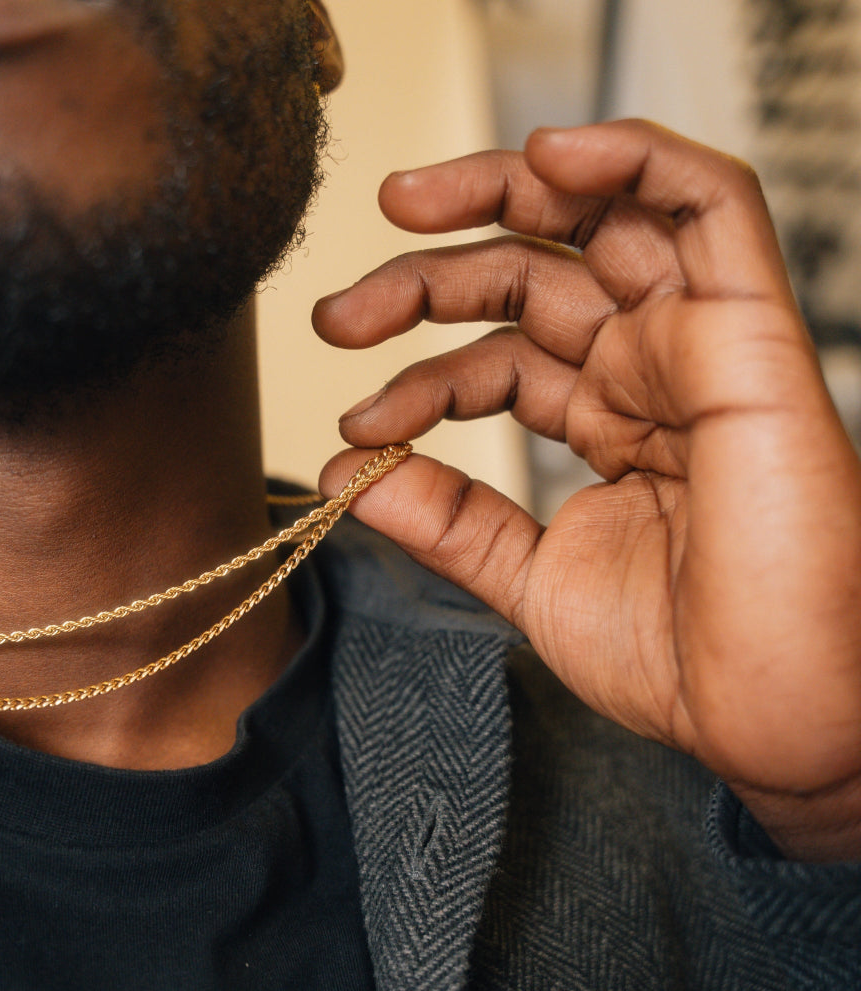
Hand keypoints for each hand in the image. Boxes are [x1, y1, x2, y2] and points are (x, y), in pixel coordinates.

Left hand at [314, 120, 860, 861]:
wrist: (773, 714)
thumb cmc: (678, 656)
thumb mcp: (529, 578)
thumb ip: (447, 521)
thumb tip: (348, 476)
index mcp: (605, 422)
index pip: (496, 357)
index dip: (418, 378)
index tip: (357, 424)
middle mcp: (647, 371)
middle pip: (528, 274)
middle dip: (424, 277)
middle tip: (337, 317)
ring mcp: (697, 343)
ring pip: (604, 216)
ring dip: (499, 190)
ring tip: (401, 202)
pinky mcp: (753, 331)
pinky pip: (710, 204)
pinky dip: (634, 160)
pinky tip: (548, 156)